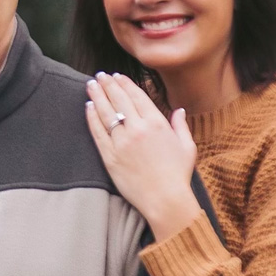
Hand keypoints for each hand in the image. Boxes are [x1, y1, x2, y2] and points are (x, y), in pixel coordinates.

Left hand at [85, 72, 200, 241]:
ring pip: (105, 112)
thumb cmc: (178, 175)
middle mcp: (137, 129)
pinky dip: (91, 118)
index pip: (136, 96)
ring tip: (90, 85)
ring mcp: (121, 142)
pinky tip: (88, 107)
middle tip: (100, 75)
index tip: (117, 76)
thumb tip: (178, 110)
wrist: (164, 200)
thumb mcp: (187, 147)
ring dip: (97, 96)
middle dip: (108, 84)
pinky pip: (98, 132)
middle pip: (118, 100)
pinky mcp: (109, 156)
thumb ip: (181, 125)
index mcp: (157, 124)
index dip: (125, 84)